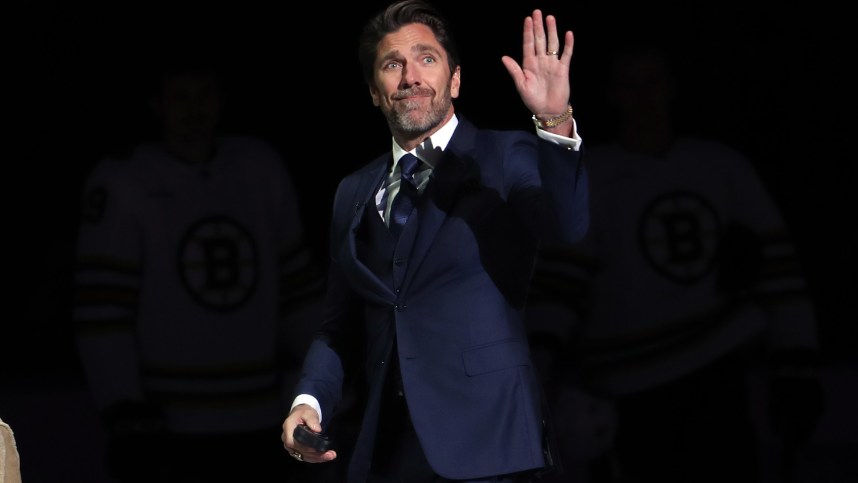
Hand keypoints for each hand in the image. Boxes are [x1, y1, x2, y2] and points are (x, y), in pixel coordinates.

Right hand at [282, 404, 337, 462]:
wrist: (301, 415)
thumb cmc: (303, 413)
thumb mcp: (308, 413)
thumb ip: (312, 420)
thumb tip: (317, 429)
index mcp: (288, 429)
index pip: (292, 442)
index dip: (304, 447)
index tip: (318, 449)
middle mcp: (287, 439)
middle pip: (299, 451)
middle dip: (315, 454)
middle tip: (330, 454)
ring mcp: (292, 446)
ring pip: (303, 455)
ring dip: (317, 458)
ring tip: (330, 456)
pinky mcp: (297, 449)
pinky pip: (305, 456)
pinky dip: (315, 458)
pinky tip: (325, 457)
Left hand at [501, 9, 573, 130]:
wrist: (548, 111)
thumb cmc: (533, 100)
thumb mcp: (521, 85)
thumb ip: (514, 70)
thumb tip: (504, 57)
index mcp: (529, 64)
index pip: (528, 44)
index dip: (528, 32)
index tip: (527, 19)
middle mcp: (541, 61)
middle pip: (540, 40)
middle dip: (538, 26)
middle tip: (537, 12)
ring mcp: (552, 64)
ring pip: (552, 44)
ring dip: (551, 31)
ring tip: (550, 18)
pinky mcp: (563, 69)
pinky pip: (566, 54)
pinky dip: (568, 45)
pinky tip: (568, 34)